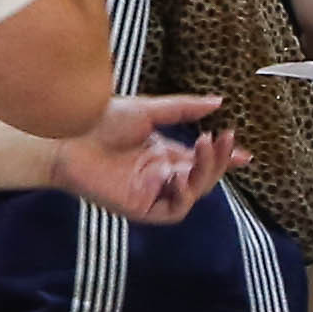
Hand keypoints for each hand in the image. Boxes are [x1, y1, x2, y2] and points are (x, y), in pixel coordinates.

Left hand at [47, 93, 238, 221]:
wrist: (67, 134)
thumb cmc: (98, 119)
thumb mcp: (148, 110)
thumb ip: (183, 109)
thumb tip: (218, 100)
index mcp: (162, 154)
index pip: (200, 160)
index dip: (223, 158)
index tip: (245, 154)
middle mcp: (159, 174)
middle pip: (201, 175)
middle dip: (217, 159)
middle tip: (222, 138)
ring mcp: (150, 192)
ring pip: (192, 193)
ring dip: (204, 174)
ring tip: (203, 147)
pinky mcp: (139, 207)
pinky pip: (172, 210)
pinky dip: (183, 195)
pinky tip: (181, 173)